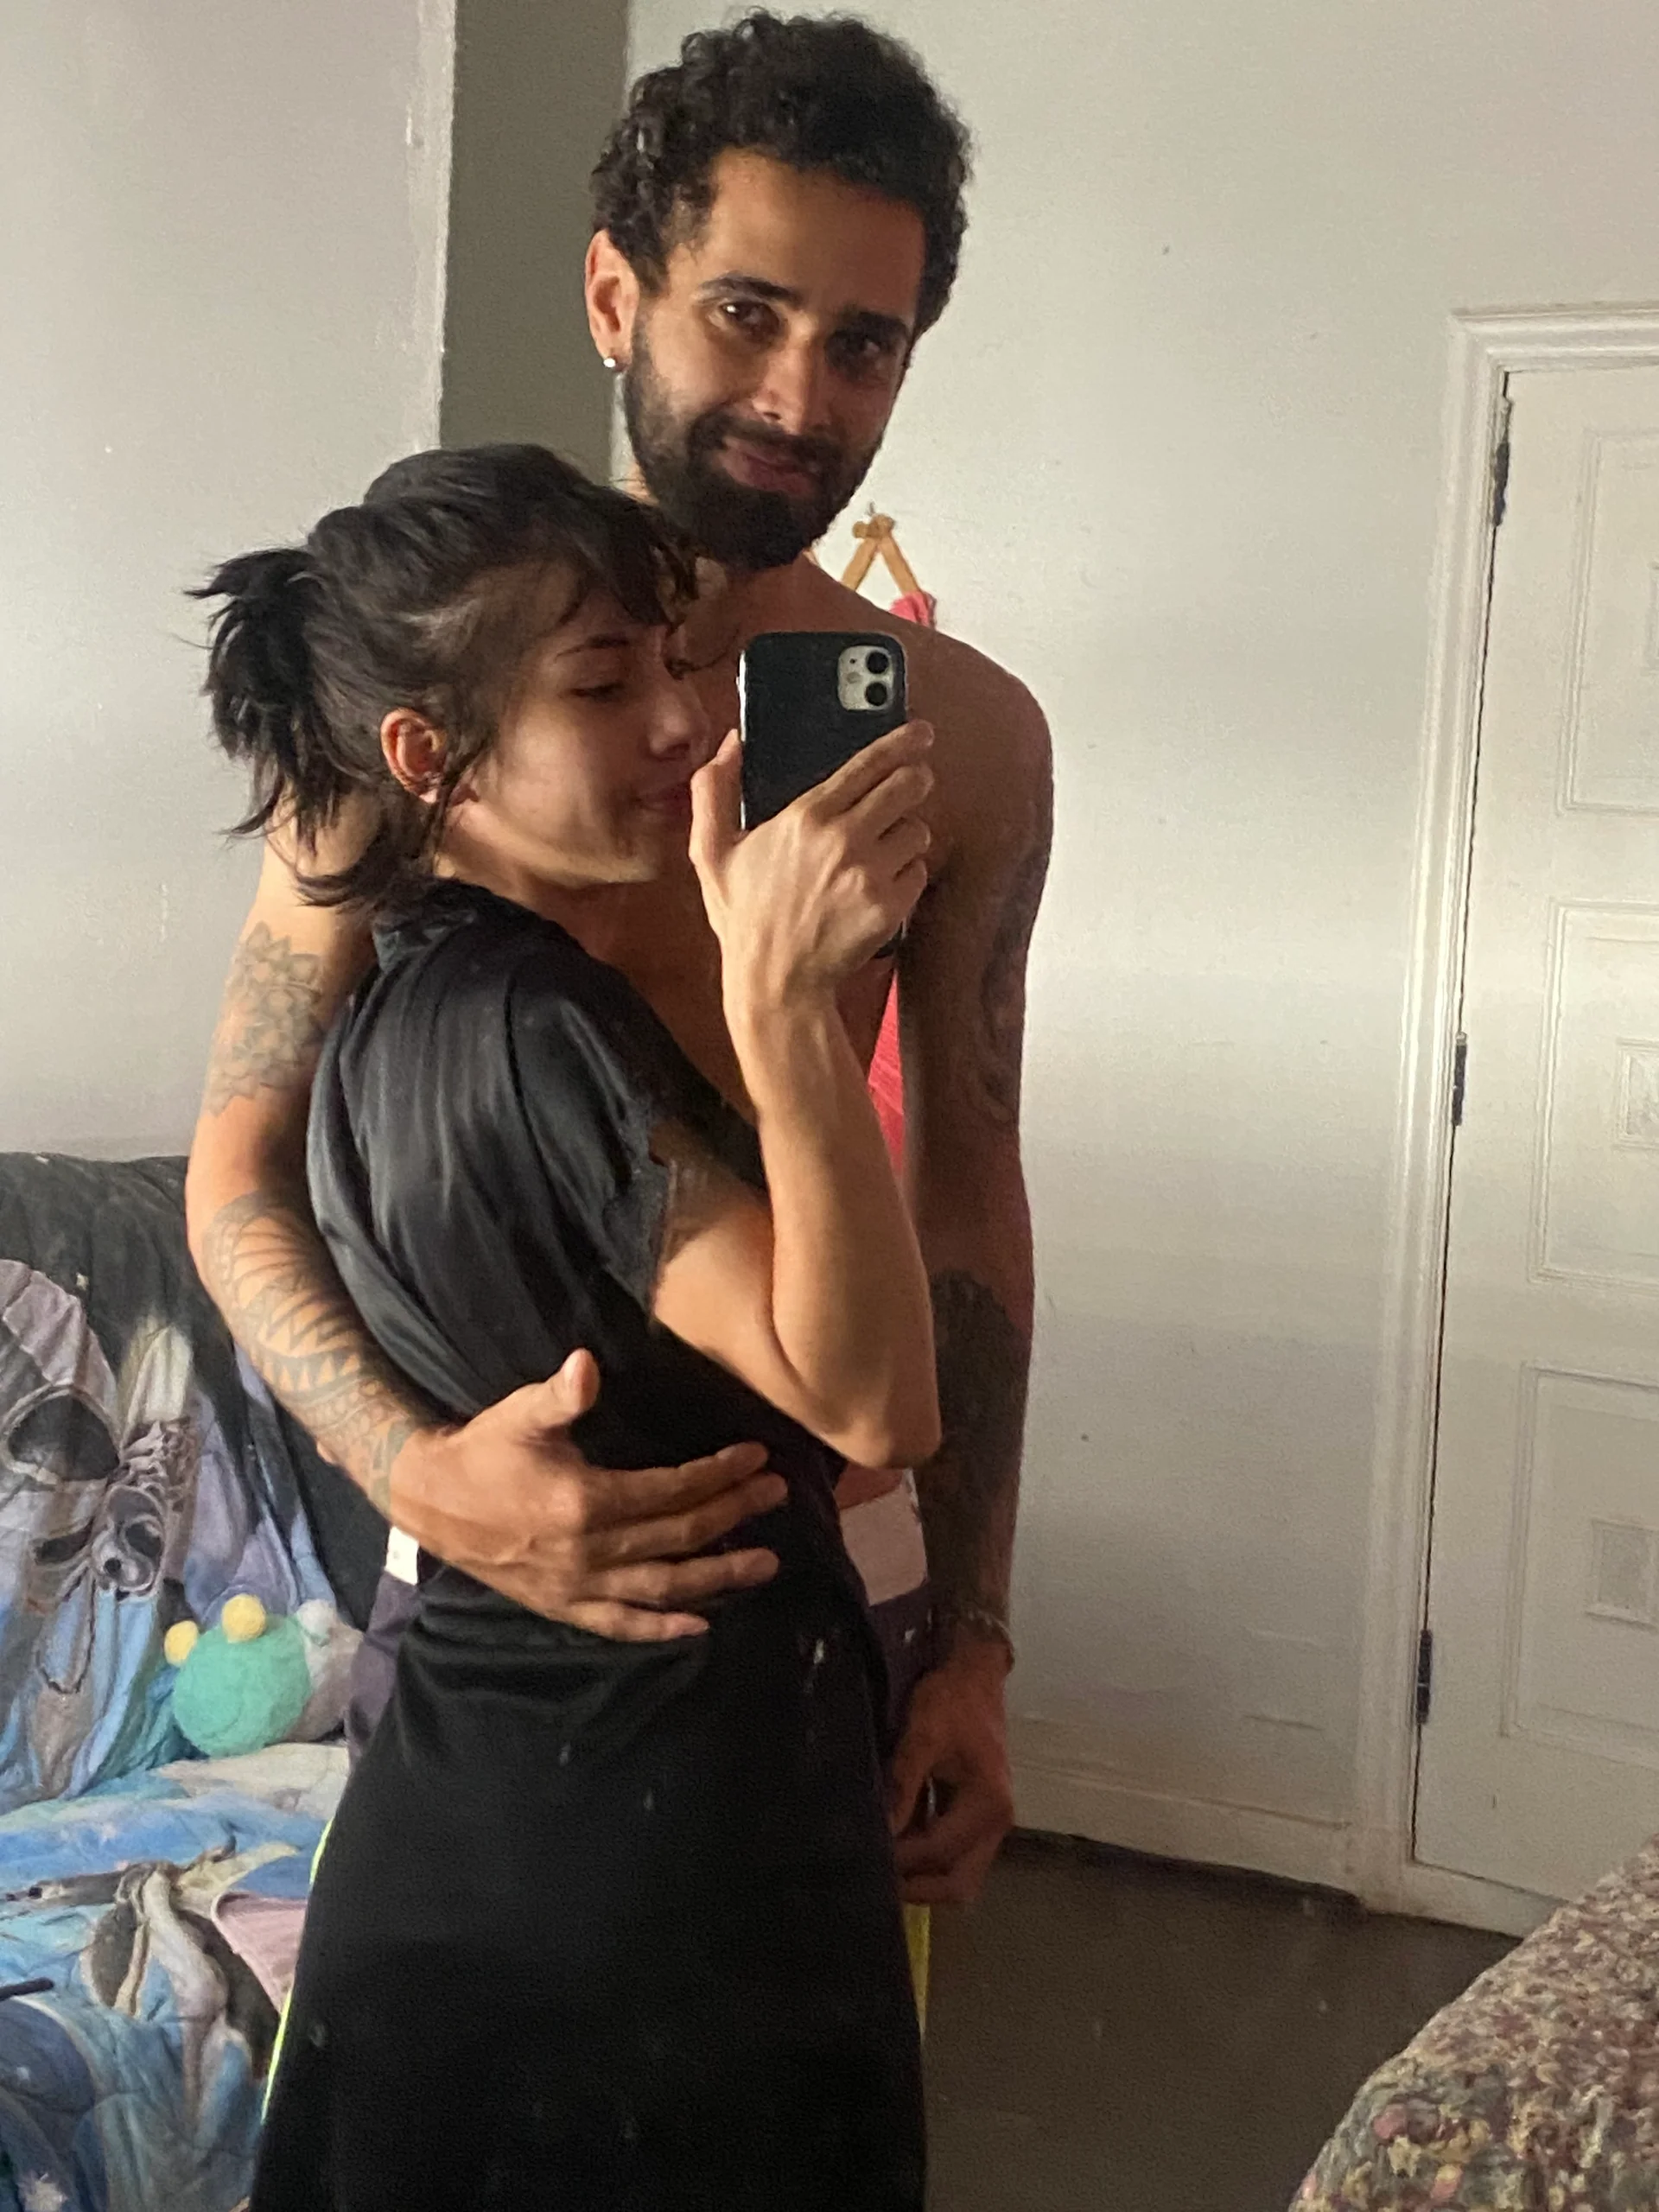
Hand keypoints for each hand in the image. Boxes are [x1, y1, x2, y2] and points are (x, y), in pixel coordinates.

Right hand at [387, 1349, 785, 1639]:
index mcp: (585, 1502)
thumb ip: (559, 1396)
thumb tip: (586, 1365)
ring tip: (766, 1565)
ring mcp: (577, 1587)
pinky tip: (698, 1628)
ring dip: (719, 1577)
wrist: (431, 1500)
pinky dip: (660, 1630)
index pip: (672, 1490)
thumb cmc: (483, 1450)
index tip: (757, 1457)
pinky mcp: (563, 1608)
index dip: (719, 1473)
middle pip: (679, 1535)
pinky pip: (620, 1626)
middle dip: (734, 1514)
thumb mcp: (519, 1415)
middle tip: (778, 1495)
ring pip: (663, 1588)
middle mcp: (589, 1552)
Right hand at [689, 722, 932, 1010]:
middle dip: (914, 781)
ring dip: (904, 836)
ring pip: (917, 831)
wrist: (774, 981)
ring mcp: (870, 875)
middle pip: (909, 787)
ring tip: (875, 855)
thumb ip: (714, 789)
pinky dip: (904, 876)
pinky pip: (918, 872)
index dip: (901, 742)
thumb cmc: (745, 917)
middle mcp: (843, 840)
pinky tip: (874, 888)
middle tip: (912, 784)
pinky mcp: (890, 907)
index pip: (868, 764)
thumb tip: (732, 742)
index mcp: (804, 817)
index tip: (921, 732)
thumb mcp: (710, 851)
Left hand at [889, 1637, 1015, 1904]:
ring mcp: (991, 1821)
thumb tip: (880, 1830)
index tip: (863, 1859)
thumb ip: (902, 1785)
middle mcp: (998, 1822)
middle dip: (917, 1888)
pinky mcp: (978, 1814)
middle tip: (873, 1879)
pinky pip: (954, 1852)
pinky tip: (894, 1844)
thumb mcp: (922, 1735)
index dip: (901, 1860)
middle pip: (959, 1883)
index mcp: (989, 1804)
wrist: (974, 1671)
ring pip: (958, 1873)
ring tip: (879, 1867)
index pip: (940, 1851)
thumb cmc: (951, 1700)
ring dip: (922, 1876)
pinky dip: (926, 1858)